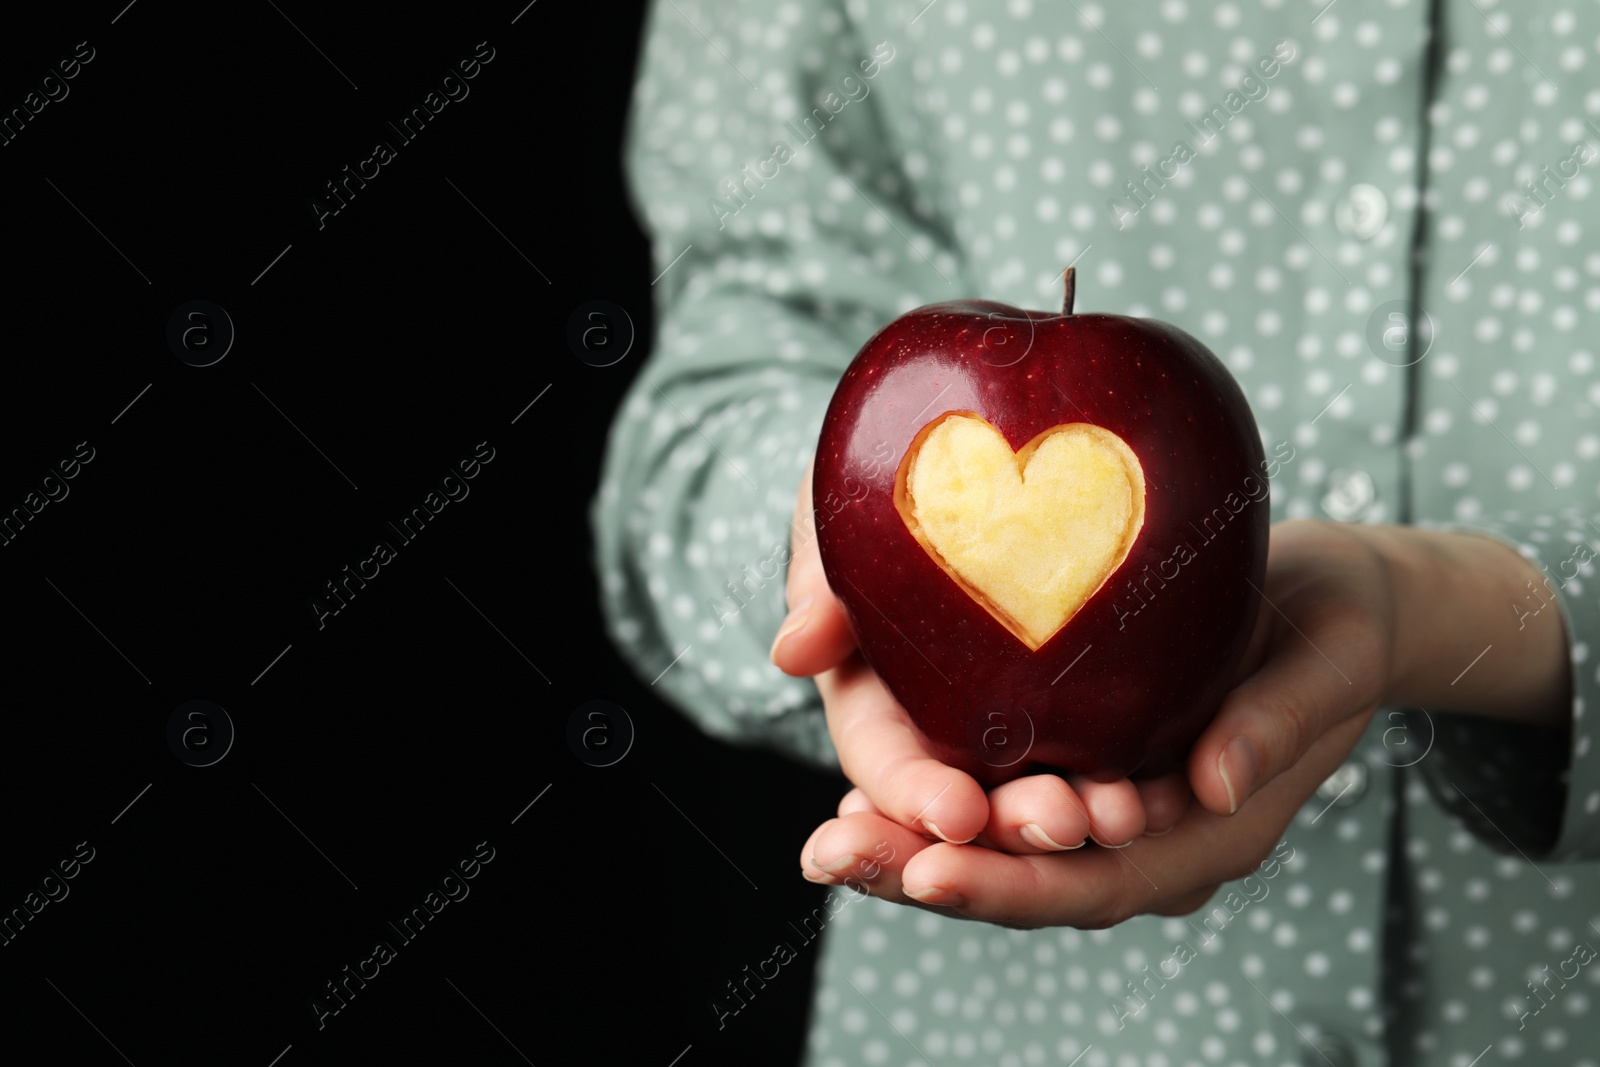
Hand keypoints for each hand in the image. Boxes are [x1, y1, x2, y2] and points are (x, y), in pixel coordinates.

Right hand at [771, 461, 1192, 861]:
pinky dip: (1141, 775)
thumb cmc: (895, 464)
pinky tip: (1184, 785)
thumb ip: (816, 571)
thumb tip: (792, 654)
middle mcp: (948, 726)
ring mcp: (1021, 718)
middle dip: (1011, 831)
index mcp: (876, 697)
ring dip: (1081, 816)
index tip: (955, 813)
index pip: (886, 767)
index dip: (912, 796)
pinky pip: (1115, 750)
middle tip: (1063, 821)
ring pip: (1046, 790)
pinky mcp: (1093, 699)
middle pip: (973, 803)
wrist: (1002, 422)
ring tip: (1125, 815)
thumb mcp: (841, 505)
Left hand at [795, 519, 1393, 926]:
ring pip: (1004, 852)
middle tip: (833, 855)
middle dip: (928, 875)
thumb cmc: (1335, 625)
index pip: (1099, 882)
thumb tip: (1215, 786)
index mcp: (1210, 835)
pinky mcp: (1083, 765)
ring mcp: (1113, 812)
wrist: (1330, 605)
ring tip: (828, 841)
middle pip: (1031, 882)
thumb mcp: (1325, 659)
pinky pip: (1001, 798)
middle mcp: (1150, 842)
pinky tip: (866, 793)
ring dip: (913, 848)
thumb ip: (1277, 722)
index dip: (1015, 884)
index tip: (931, 869)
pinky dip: (934, 802)